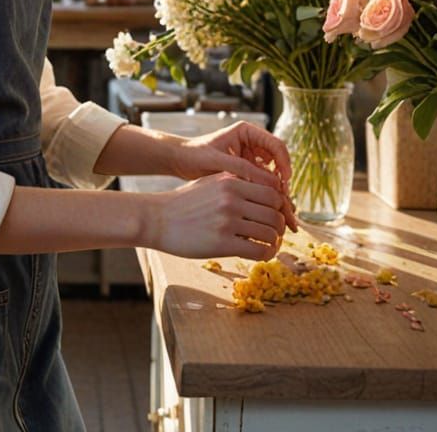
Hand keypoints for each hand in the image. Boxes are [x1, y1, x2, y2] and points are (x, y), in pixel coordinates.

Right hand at [148, 172, 289, 260]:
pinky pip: (259, 251)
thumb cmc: (184, 203)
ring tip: (267, 246)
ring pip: (271, 234)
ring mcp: (228, 220)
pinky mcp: (223, 243)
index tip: (273, 216)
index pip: (272, 193)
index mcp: (231, 181)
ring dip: (274, 243)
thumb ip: (235, 186)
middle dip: (279, 227)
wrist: (157, 219)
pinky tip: (260, 255)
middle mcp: (232, 198)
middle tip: (273, 234)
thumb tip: (264, 196)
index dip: (279, 207)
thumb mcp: (210, 183)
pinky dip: (266, 255)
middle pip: (276, 214)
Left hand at [171, 121, 297, 231]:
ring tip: (286, 218)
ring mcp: (252, 160)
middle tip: (288, 205)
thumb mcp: (219, 160)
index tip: (285, 181)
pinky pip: (264, 186)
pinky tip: (272, 217)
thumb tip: (272, 182)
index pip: (276, 145)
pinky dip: (268, 201)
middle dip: (284, 186)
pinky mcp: (248, 174)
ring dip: (279, 197)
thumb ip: (244, 169)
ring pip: (274, 178)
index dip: (284, 163)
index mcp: (248, 132)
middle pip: (279, 164)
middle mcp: (253, 144)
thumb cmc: (195, 155)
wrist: (180, 162)